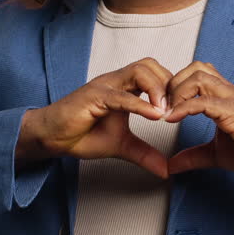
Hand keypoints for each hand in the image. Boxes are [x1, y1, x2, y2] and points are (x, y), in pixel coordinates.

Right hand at [16, 57, 172, 178]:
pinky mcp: (93, 96)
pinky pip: (120, 96)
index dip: (171, 87)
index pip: (155, 72)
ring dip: (158, 89)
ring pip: (138, 71)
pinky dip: (140, 104)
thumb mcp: (122, 146)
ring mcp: (104, 86)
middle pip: (150, 64)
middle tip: (179, 107)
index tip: (182, 108)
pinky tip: (155, 116)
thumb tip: (166, 170)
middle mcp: (115, 80)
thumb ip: (144, 154)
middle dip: (169, 83)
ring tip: (167, 111)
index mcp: (124, 86)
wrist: (51, 137)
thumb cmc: (82, 134)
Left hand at [162, 61, 233, 178]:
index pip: (197, 73)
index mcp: (225, 97)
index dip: (176, 85)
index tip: (163, 107)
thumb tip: (172, 165)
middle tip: (162, 108)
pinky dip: (184, 108)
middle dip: (172, 85)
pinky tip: (172, 120)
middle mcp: (229, 92)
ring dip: (177, 93)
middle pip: (195, 68)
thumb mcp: (217, 155)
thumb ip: (194, 156)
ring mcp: (233, 100)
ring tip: (167, 114)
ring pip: (198, 77)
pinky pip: (204, 101)